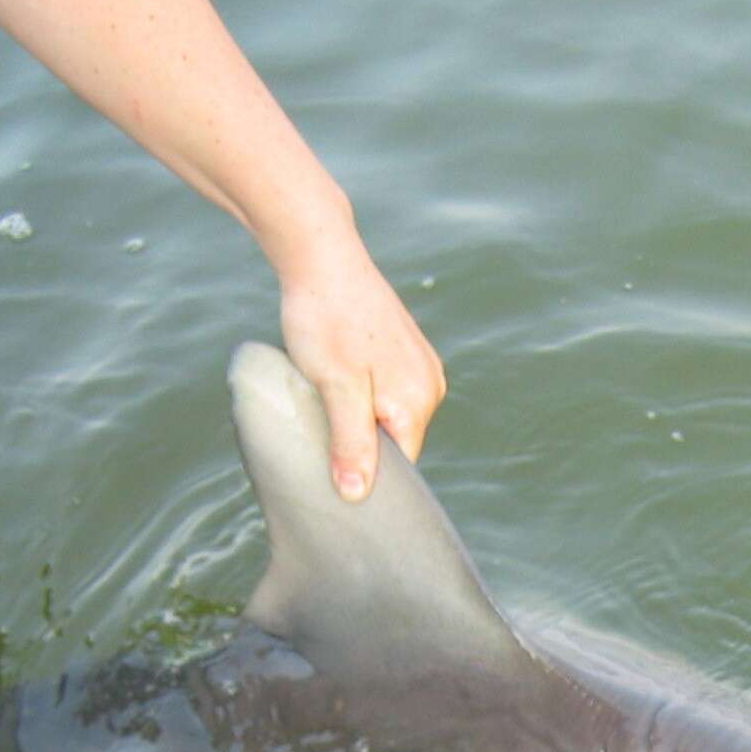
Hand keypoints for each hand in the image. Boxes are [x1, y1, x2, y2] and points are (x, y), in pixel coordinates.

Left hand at [277, 230, 445, 501]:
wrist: (322, 256)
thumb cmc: (325, 319)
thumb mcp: (334, 387)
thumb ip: (350, 443)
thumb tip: (358, 494)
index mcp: (418, 400)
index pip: (401, 465)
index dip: (368, 477)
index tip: (333, 477)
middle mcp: (430, 385)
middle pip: (396, 442)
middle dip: (361, 445)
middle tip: (320, 429)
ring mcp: (421, 366)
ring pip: (388, 416)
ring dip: (358, 419)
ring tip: (325, 396)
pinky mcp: (405, 351)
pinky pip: (386, 392)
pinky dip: (361, 396)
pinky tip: (336, 379)